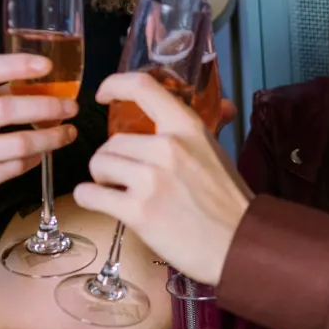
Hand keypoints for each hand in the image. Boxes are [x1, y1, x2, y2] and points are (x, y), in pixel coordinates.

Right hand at [0, 53, 79, 220]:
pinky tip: (45, 152)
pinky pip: (14, 167)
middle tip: (71, 106)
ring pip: (15, 143)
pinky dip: (35, 157)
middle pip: (5, 108)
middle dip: (45, 106)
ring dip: (49, 137)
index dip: (14, 65)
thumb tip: (40, 82)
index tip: (46, 65)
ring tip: (69, 132)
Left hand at [72, 71, 251, 283]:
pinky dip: (89, 198)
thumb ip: (204, 129)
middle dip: (112, 160)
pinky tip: (101, 202)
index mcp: (186, 127)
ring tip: (118, 192)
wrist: (239, 243)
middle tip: (126, 178)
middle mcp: (167, 147)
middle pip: (111, 142)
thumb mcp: (216, 152)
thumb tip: (224, 105)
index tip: (103, 96)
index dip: (114, 85)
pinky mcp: (138, 212)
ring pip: (98, 165)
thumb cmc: (228, 201)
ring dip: (101, 179)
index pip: (142, 86)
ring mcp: (150, 180)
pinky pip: (89, 194)